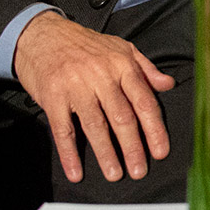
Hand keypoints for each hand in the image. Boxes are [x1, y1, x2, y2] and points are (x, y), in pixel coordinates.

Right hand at [12, 10, 174, 183]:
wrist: (42, 34)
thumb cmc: (84, 44)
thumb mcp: (121, 48)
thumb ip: (146, 69)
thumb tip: (168, 85)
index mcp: (122, 66)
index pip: (144, 102)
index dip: (154, 130)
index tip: (160, 151)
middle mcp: (101, 76)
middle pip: (122, 118)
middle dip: (133, 147)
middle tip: (139, 170)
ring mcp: (76, 87)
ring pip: (95, 126)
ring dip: (106, 154)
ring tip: (115, 174)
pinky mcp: (53, 97)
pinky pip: (63, 130)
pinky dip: (69, 153)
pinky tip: (76, 170)